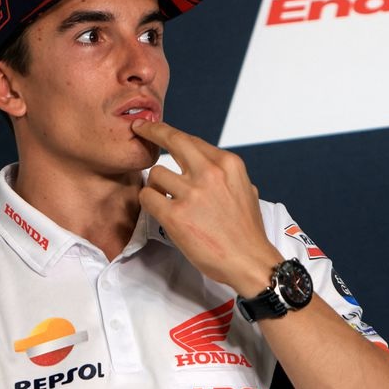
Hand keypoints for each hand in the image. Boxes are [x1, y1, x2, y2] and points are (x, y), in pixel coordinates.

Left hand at [132, 119, 281, 295]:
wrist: (250, 261)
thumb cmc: (247, 231)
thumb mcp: (246, 190)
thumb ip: (225, 174)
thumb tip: (207, 164)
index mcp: (228, 164)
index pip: (191, 139)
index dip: (168, 132)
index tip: (154, 127)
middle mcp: (210, 173)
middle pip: (172, 139)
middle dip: (151, 131)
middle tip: (139, 130)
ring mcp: (192, 193)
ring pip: (155, 173)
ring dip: (155, 185)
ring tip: (165, 199)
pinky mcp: (175, 215)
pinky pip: (147, 197)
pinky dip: (149, 201)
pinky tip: (159, 209)